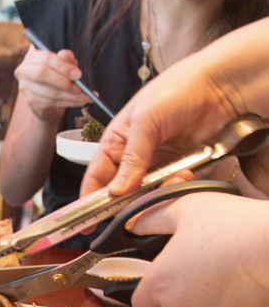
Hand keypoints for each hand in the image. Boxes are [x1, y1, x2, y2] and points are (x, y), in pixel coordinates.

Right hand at [14, 47, 88, 121]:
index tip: (78, 74)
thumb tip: (64, 55)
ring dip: (70, 95)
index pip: (45, 59)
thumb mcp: (65, 64)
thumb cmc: (58, 75)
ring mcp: (25, 88)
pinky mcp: (31, 102)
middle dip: (63, 81)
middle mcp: (24, 71)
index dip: (62, 66)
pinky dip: (69, 103)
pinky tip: (80, 101)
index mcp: (32, 57)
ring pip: (49, 92)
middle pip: (42, 74)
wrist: (49, 98)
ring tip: (84, 96)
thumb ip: (66, 58)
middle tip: (79, 87)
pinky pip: (51, 103)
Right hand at [80, 58, 243, 197]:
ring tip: (171, 180)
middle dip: (125, 201)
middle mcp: (132, 155)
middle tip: (131, 211)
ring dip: (156, 193)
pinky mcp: (178, 167)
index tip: (86, 220)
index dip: (88, 199)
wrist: (220, 86)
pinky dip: (176, 186)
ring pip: (146, 192)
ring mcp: (156, 162)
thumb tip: (116, 190)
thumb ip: (131, 158)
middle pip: (119, 190)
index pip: (95, 176)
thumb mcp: (145, 122)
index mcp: (115, 141)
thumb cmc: (176, 89)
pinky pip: (170, 186)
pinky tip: (185, 175)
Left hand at [129, 192, 268, 306]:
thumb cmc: (237, 228)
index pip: (140, 305)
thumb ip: (153, 219)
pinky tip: (241, 287)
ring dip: (205, 305)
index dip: (150, 294)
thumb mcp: (186, 208)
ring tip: (223, 276)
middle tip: (199, 272)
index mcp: (160, 284)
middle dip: (179, 296)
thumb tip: (136, 224)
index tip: (161, 284)